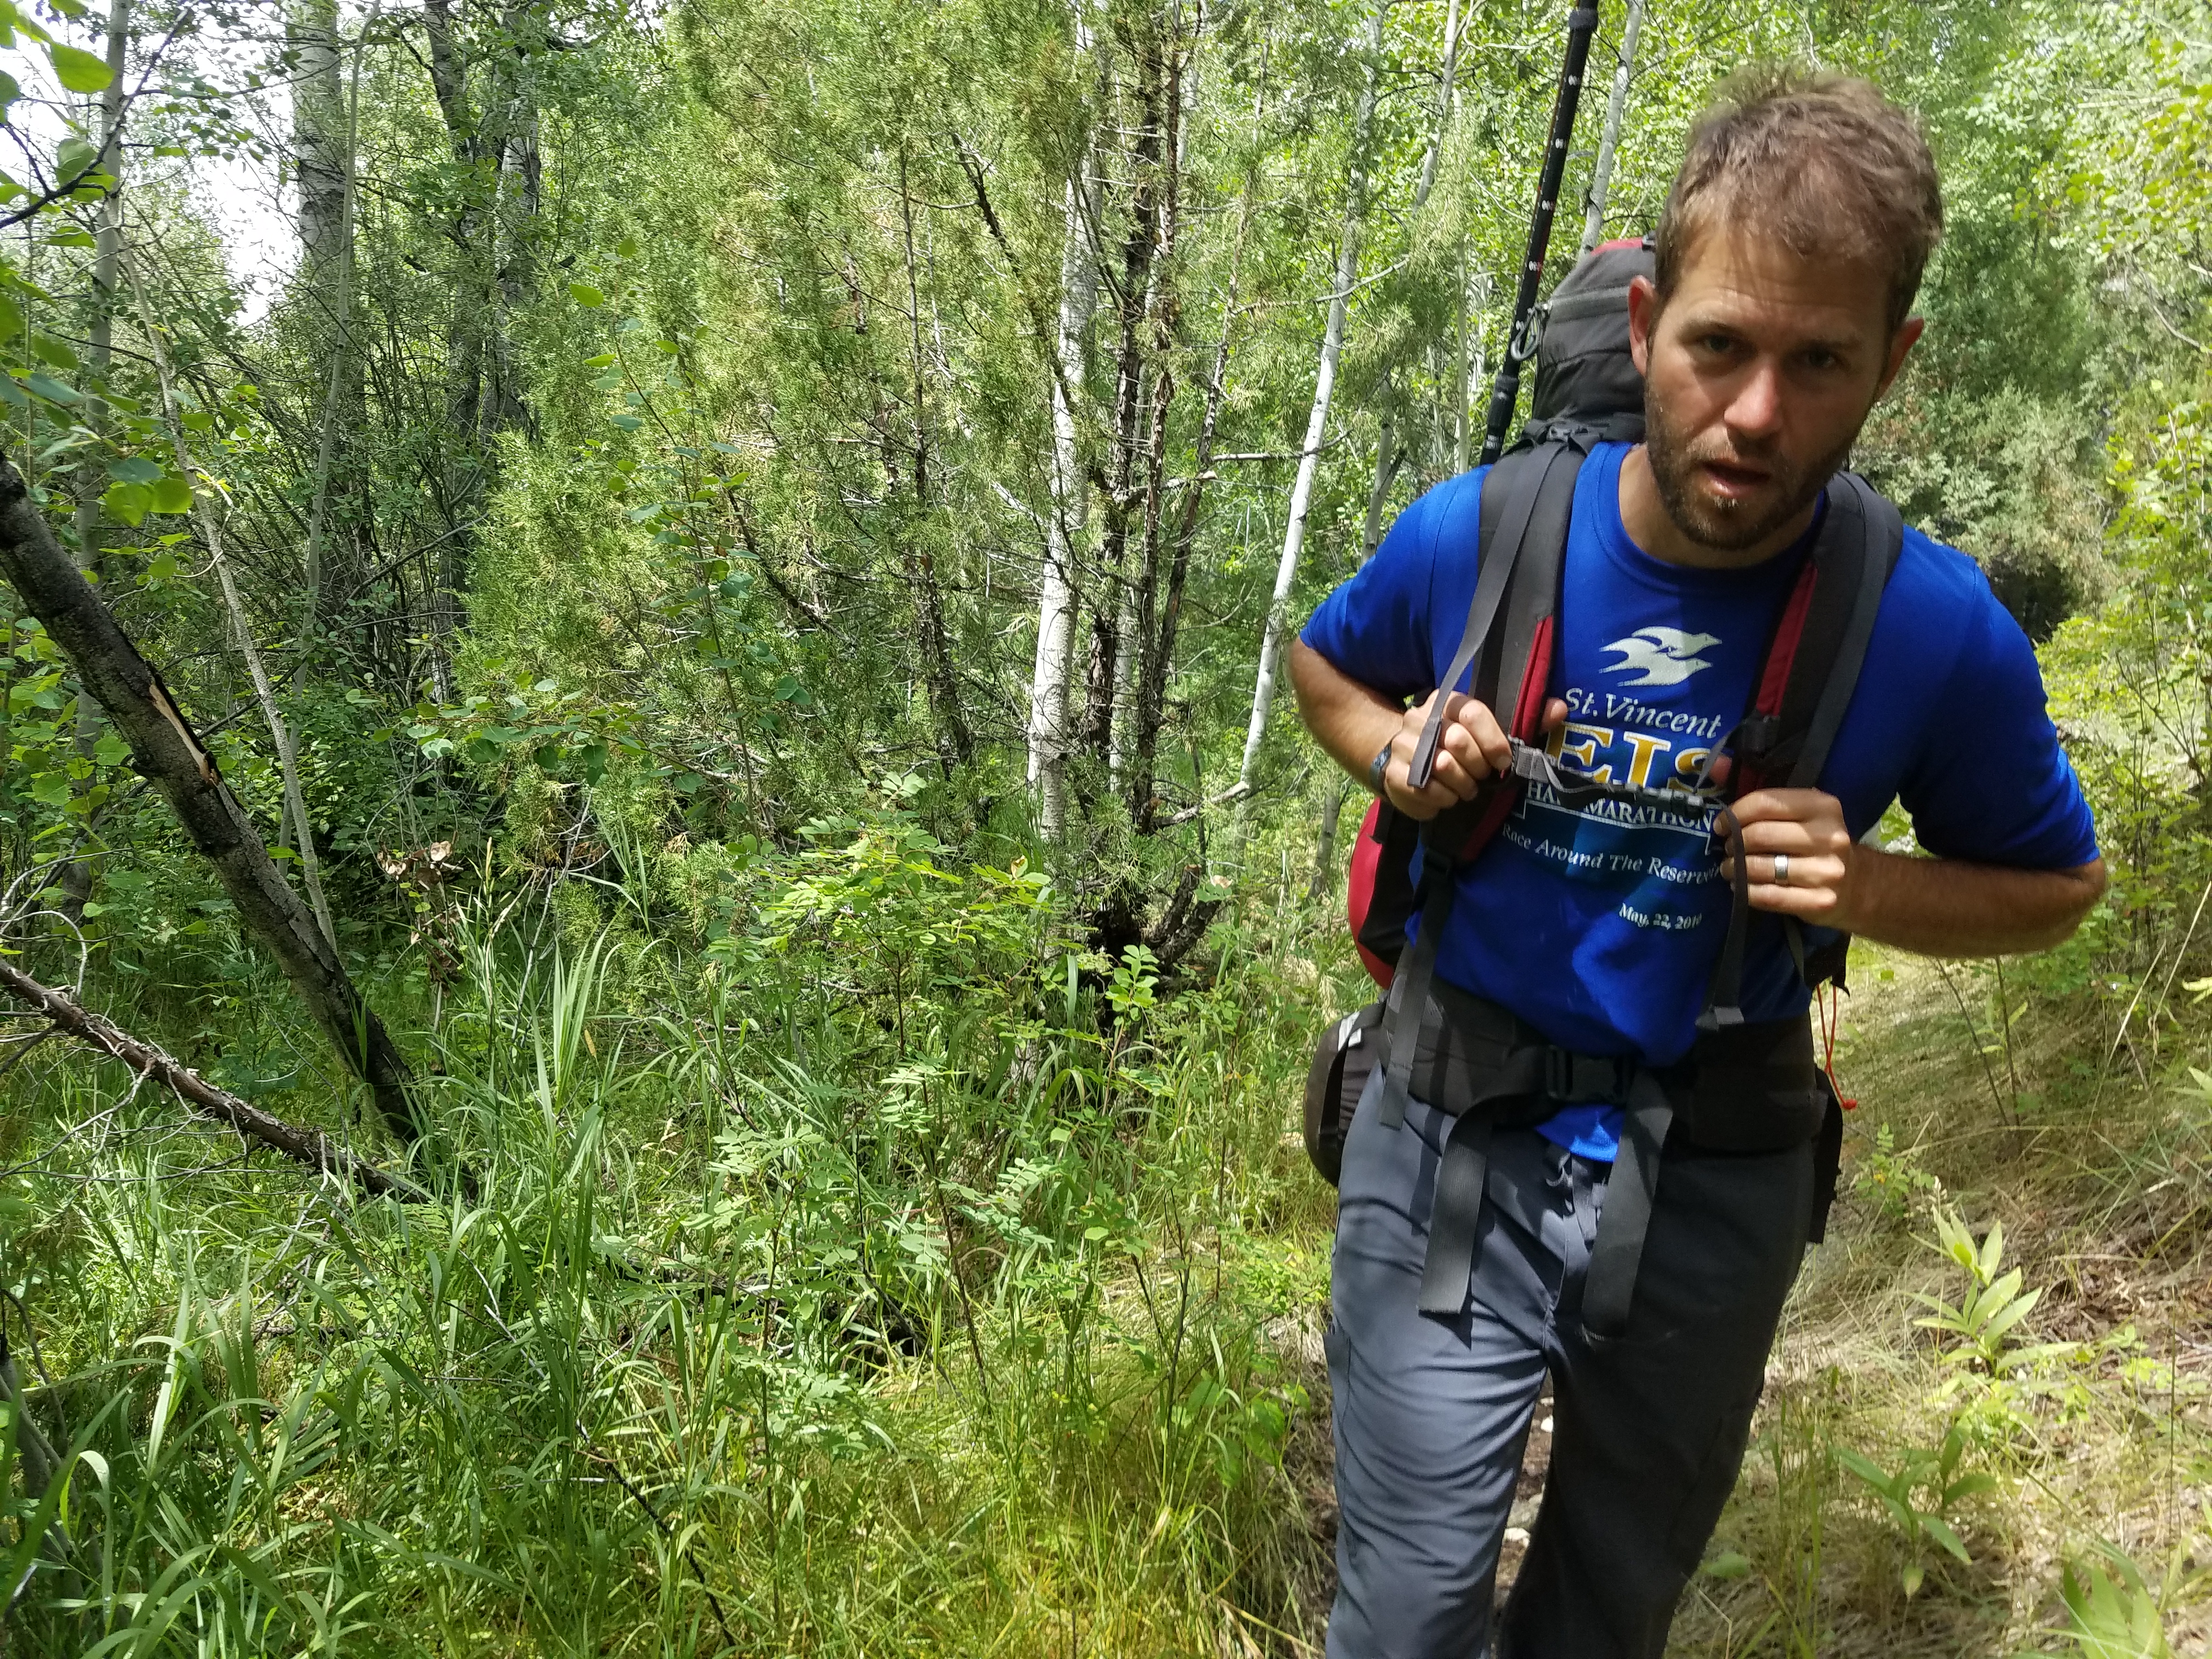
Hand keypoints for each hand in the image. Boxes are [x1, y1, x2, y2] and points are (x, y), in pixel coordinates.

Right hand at [1382, 691, 1568, 821]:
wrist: (1407, 761)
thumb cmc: (1461, 748)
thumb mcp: (1492, 732)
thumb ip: (1528, 721)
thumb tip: (1560, 709)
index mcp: (1447, 702)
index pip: (1472, 711)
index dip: (1493, 740)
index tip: (1503, 761)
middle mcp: (1420, 719)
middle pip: (1458, 741)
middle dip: (1477, 767)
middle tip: (1480, 777)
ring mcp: (1402, 745)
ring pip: (1442, 768)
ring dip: (1462, 786)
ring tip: (1465, 788)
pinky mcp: (1392, 774)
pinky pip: (1424, 791)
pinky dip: (1443, 801)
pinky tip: (1446, 797)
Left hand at [1723, 787, 1859, 927]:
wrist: (1857, 883)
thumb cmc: (1815, 842)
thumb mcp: (1797, 811)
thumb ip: (1757, 791)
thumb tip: (1714, 765)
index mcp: (1823, 806)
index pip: (1765, 803)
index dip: (1734, 814)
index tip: (1721, 825)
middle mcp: (1829, 836)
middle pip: (1760, 835)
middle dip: (1733, 843)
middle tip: (1727, 849)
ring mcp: (1827, 871)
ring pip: (1760, 867)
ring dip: (1735, 869)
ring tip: (1731, 868)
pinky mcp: (1821, 901)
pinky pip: (1768, 896)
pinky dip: (1747, 892)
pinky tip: (1742, 887)